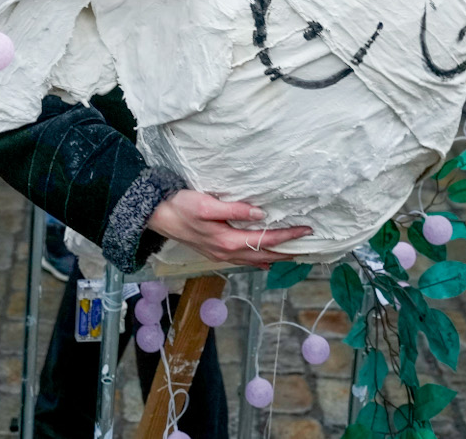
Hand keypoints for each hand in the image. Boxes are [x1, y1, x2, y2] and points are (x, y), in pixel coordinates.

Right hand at [145, 189, 310, 267]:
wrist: (156, 216)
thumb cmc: (180, 206)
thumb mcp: (206, 204)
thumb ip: (234, 209)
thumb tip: (261, 214)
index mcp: (227, 240)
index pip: (266, 239)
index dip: (287, 236)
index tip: (306, 230)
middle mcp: (227, 252)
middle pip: (264, 255)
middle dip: (287, 252)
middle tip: (308, 248)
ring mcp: (220, 255)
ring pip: (255, 261)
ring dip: (275, 258)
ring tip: (292, 255)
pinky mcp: (215, 252)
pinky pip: (244, 260)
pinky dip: (259, 260)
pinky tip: (264, 260)